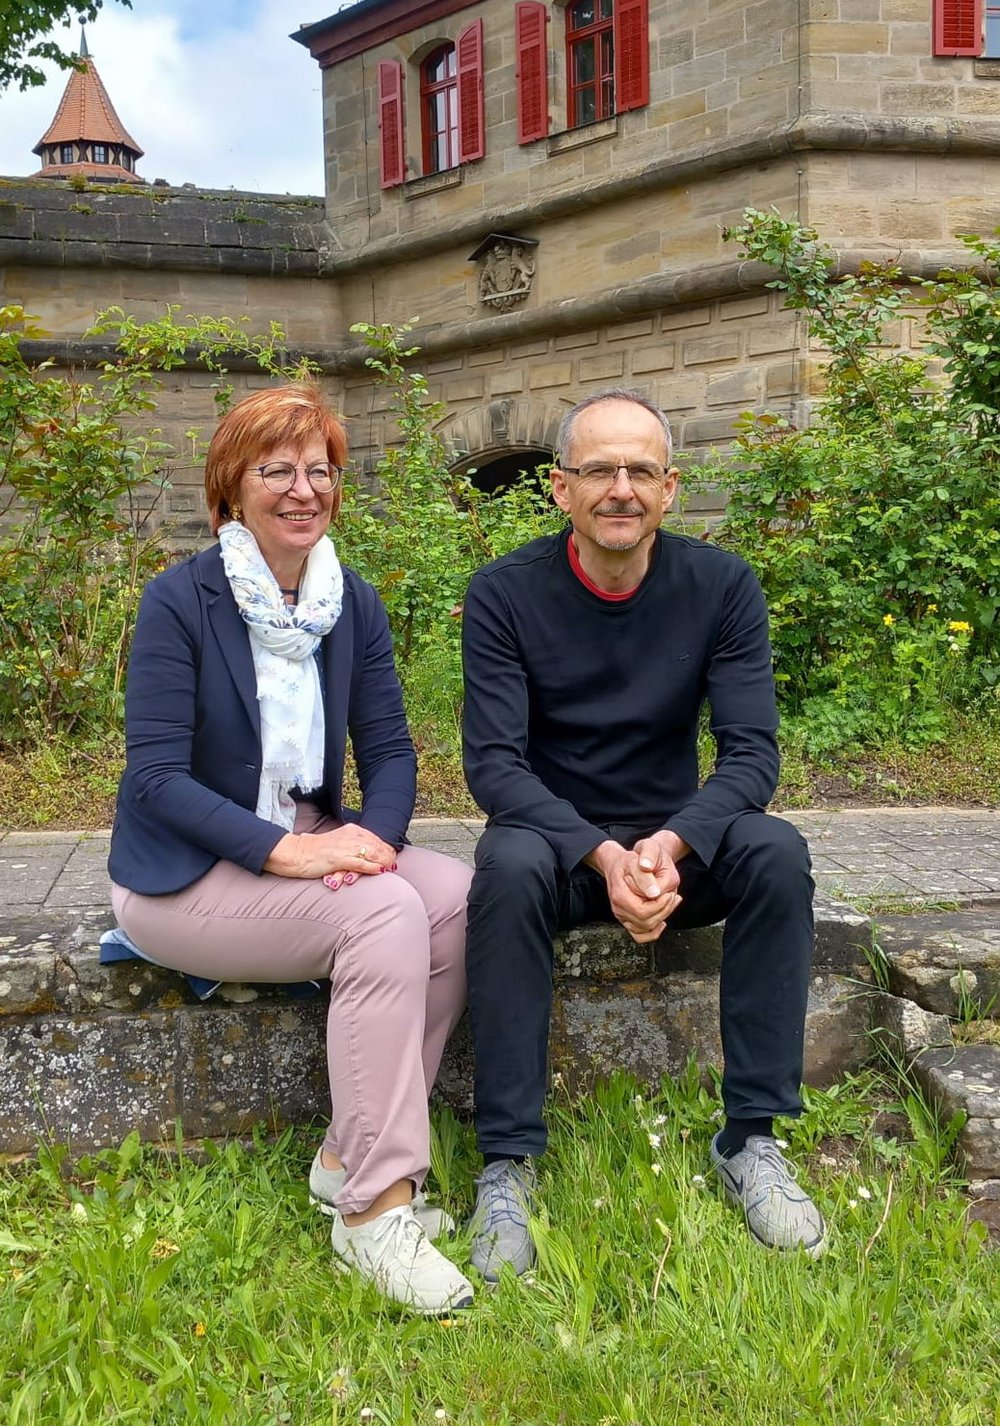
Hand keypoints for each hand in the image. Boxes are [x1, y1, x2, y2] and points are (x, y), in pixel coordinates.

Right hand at [264, 824, 396, 881]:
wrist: (298, 853)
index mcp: (352, 830)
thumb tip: (368, 852)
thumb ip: (353, 845)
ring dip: (383, 862)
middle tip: (394, 866)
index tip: (392, 858)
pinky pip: (360, 863)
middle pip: (377, 846)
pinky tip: (379, 871)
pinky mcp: (339, 859)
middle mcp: (351, 836)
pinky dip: (371, 868)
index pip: (376, 839)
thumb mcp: (339, 842)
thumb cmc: (317, 850)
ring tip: (390, 869)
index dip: (386, 849)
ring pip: (372, 854)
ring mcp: (345, 847)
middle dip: (388, 856)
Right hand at [584, 837, 682, 943]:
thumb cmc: (627, 861)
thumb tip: (654, 893)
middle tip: (673, 896)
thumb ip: (645, 877)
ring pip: (645, 929)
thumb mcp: (636, 860)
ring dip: (662, 918)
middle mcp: (618, 908)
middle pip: (646, 922)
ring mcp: (622, 915)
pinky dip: (653, 932)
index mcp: (620, 895)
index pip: (643, 911)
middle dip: (664, 910)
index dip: (660, 905)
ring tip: (670, 903)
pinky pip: (639, 935)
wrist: (617, 863)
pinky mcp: (626, 919)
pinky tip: (662, 921)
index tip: (669, 893)